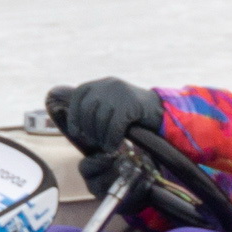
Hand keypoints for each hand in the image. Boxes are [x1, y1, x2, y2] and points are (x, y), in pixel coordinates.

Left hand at [47, 77, 161, 166]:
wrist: (159, 110)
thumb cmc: (130, 114)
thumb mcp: (109, 106)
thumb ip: (93, 110)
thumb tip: (72, 124)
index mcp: (100, 84)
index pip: (79, 96)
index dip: (74, 116)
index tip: (76, 132)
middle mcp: (108, 85)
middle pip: (88, 110)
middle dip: (90, 130)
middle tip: (96, 143)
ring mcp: (120, 92)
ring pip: (101, 120)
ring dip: (101, 137)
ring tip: (106, 147)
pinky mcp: (131, 103)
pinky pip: (114, 126)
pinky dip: (112, 139)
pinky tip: (113, 146)